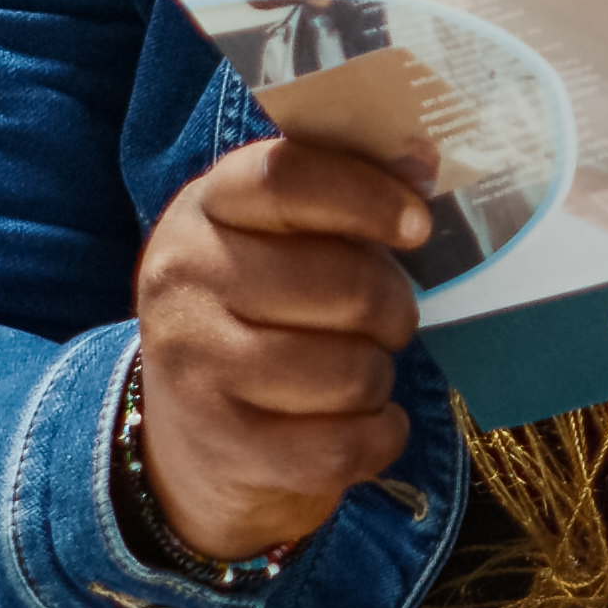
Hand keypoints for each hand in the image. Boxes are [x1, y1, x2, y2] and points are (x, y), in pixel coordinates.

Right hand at [131, 132, 433, 559]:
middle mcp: (184, 280)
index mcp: (205, 209)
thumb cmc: (262, 316)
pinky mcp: (223, 447)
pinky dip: (380, 438)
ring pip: (351, 373)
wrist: (190, 437)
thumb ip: (339, 199)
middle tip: (390, 322)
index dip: (366, 197)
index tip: (417, 226)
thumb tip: (423, 160)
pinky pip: (344, 446)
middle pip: (342, 285)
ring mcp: (195, 367)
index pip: (285, 178)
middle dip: (393, 309)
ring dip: (379, 378)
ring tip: (359, 375)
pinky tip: (367, 426)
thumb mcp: (276, 241)